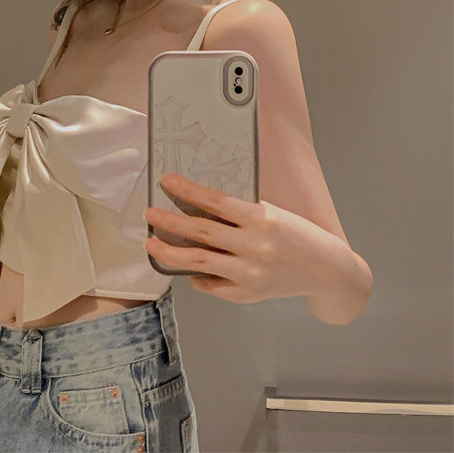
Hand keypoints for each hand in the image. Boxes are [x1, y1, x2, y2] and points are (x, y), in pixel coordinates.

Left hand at [144, 174, 342, 304]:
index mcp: (262, 219)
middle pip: (201, 231)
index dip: (188, 190)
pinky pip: (212, 285)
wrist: (327, 271)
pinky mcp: (247, 294)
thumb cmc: (298, 235)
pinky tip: (187, 268)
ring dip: (170, 252)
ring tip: (152, 243)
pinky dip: (196, 276)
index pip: (216, 201)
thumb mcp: (273, 214)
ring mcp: (249, 273)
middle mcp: (254, 246)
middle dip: (170, 221)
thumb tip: (198, 208)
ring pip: (198, 261)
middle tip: (150, 212)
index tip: (167, 181)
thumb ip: (241, 213)